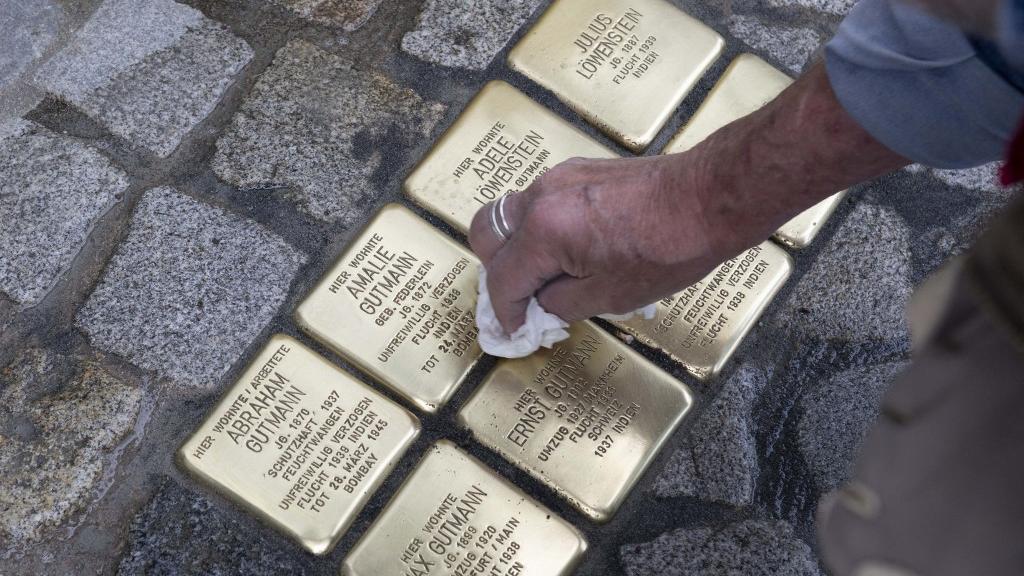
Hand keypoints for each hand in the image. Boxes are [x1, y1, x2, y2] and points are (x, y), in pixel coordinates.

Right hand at [469, 62, 908, 334]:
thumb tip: (541, 305)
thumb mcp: (610, 296)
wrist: (709, 198)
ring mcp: (558, 178)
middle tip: (521, 298)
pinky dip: (542, 227)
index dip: (505, 312)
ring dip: (519, 247)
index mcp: (543, 232)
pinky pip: (541, 201)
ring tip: (550, 275)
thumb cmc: (670, 247)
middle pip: (487, 234)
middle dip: (497, 271)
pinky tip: (573, 249)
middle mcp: (541, 198)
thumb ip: (561, 303)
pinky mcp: (578, 171)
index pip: (502, 280)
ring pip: (512, 215)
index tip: (514, 328)